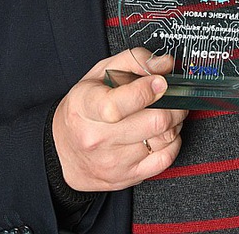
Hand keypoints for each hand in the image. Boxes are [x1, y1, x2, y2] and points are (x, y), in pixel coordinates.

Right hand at [52, 48, 187, 190]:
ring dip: (175, 122)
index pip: (118, 105)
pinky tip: (164, 132)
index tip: (160, 82)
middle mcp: (98, 138)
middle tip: (174, 95)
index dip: (147, 91)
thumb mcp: (100, 73)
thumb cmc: (84, 108)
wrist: (63, 151)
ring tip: (168, 111)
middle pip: (154, 122)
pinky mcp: (126, 177)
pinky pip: (165, 160)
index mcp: (87, 107)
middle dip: (174, 104)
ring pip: (164, 139)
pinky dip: (173, 142)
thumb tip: (163, 64)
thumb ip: (134, 61)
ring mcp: (113, 161)